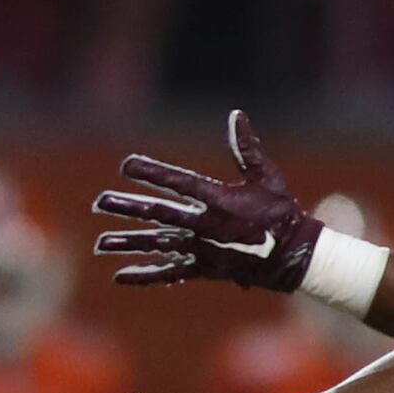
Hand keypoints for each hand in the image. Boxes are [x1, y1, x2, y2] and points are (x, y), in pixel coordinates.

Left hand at [93, 111, 319, 292]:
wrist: (294, 257)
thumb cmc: (281, 213)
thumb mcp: (266, 177)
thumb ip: (247, 149)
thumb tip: (236, 115)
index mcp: (218, 200)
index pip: (178, 183)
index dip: (151, 173)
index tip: (127, 165)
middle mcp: (204, 225)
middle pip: (158, 215)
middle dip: (127, 208)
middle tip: (99, 202)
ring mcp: (201, 249)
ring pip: (157, 245)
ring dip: (128, 242)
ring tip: (100, 243)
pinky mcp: (203, 268)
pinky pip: (169, 272)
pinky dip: (144, 275)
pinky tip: (120, 276)